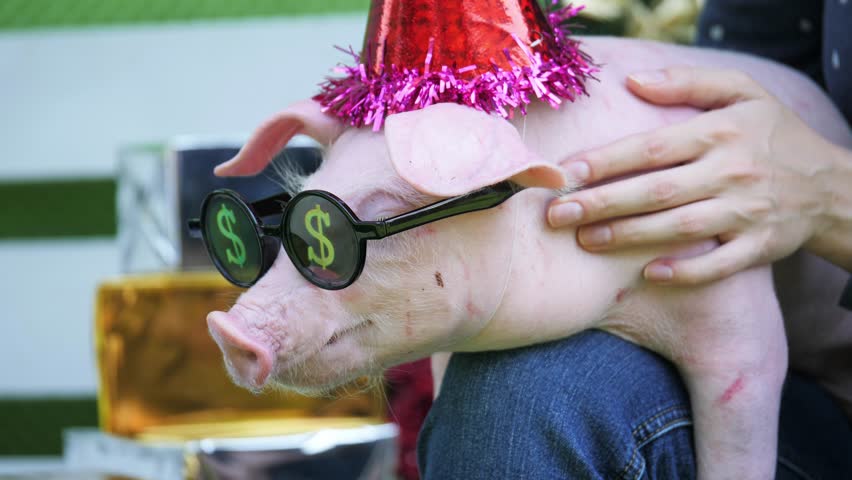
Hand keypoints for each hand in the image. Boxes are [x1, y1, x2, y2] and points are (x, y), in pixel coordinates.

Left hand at [547, 66, 842, 283]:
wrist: (831, 184)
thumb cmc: (771, 134)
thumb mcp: (742, 92)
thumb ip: (688, 82)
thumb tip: (633, 81)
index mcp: (720, 132)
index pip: (651, 147)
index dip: (605, 161)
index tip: (564, 173)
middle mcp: (732, 171)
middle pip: (656, 190)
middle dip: (602, 204)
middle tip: (557, 215)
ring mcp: (747, 212)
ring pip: (679, 227)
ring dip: (629, 237)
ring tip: (585, 241)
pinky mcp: (760, 246)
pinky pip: (719, 264)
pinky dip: (686, 271)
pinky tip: (649, 274)